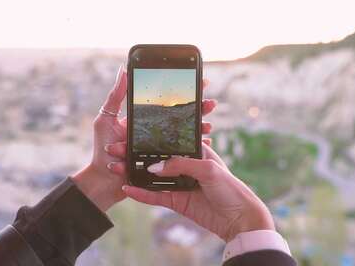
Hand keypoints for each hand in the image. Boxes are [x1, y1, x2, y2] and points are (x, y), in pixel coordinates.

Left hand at [73, 65, 216, 211]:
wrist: (103, 180)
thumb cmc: (101, 149)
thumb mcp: (107, 118)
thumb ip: (116, 96)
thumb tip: (123, 71)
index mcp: (143, 119)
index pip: (167, 102)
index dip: (184, 92)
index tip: (201, 82)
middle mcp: (153, 131)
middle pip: (180, 116)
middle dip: (198, 109)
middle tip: (211, 103)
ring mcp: (159, 147)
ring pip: (185, 134)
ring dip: (199, 128)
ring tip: (209, 125)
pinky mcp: (162, 163)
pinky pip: (183, 155)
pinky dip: (196, 149)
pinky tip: (207, 144)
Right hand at [108, 143, 274, 241]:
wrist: (239, 218)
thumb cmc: (230, 188)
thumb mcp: (208, 169)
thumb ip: (181, 165)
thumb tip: (154, 168)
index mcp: (195, 151)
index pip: (169, 142)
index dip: (151, 139)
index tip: (130, 134)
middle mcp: (185, 166)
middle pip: (156, 159)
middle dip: (136, 155)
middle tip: (115, 150)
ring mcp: (179, 184)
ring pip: (152, 177)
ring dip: (134, 174)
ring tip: (115, 168)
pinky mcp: (176, 201)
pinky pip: (155, 196)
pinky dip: (141, 193)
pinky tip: (127, 189)